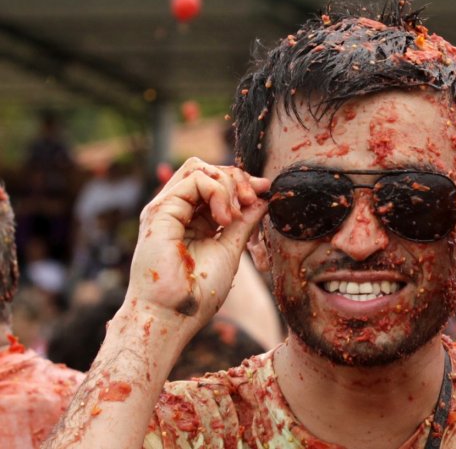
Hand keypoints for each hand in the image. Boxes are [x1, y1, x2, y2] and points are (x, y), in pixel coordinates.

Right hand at [125, 157, 269, 341]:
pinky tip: (225, 219)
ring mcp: (166, 209)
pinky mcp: (160, 211)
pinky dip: (217, 191)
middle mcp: (176, 210)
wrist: (172, 318)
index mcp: (191, 220)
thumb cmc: (198, 293)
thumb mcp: (230, 249)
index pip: (214, 183)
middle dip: (236, 178)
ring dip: (227, 184)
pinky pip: (194, 179)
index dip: (240, 183)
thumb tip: (262, 200)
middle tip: (254, 199)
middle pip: (206, 170)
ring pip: (199, 169)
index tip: (263, 193)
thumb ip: (244, 223)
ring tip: (236, 215)